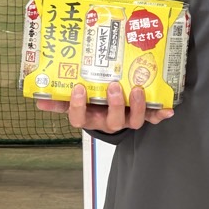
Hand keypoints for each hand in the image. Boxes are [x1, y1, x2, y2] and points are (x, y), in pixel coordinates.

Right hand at [35, 82, 173, 131]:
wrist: (110, 111)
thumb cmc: (92, 103)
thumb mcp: (75, 101)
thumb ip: (59, 100)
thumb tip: (39, 99)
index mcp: (90, 118)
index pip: (79, 118)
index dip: (78, 106)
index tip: (78, 89)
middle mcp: (109, 122)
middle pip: (112, 120)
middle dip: (113, 104)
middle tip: (112, 86)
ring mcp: (127, 120)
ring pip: (133, 120)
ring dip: (137, 106)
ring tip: (136, 89)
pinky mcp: (143, 116)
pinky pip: (153, 118)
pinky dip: (161, 114)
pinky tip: (168, 109)